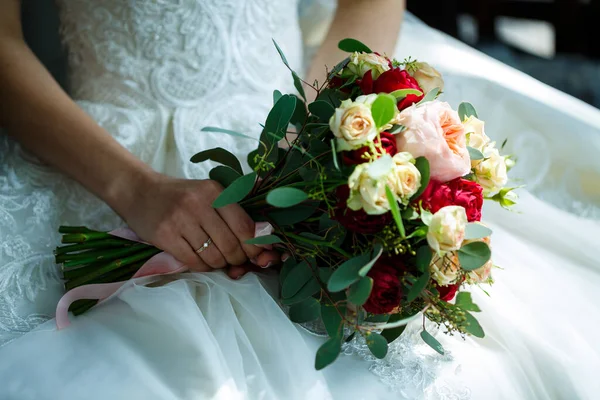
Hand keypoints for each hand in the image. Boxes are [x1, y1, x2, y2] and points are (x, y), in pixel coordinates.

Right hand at [116, 172, 279, 272]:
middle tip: (235, 260)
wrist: (140, 191)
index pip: (244, 225)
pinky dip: (203, 267)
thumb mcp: (208, 193)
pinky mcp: (165, 236)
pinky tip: (202, 261)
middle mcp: (199, 203)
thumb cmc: (181, 195)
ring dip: (220, 264)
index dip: (253, 245)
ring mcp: (180, 220)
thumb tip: (261, 238)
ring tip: (218, 259)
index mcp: (215, 191)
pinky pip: (194, 262)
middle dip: (237, 258)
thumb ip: (233, 212)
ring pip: (213, 256)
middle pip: (230, 245)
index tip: (256, 254)